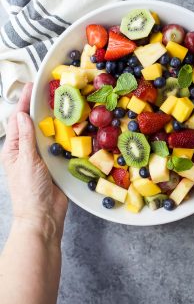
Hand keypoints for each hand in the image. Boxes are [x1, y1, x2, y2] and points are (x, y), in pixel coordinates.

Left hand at [1, 83, 67, 241]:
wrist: (43, 216)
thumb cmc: (29, 192)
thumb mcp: (26, 161)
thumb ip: (26, 138)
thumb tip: (22, 115)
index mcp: (14, 148)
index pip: (18, 119)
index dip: (24, 102)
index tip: (32, 86)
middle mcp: (26, 150)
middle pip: (31, 123)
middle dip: (37, 106)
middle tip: (48, 90)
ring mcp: (40, 156)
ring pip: (45, 132)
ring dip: (51, 118)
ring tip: (60, 103)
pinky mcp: (54, 163)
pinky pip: (57, 144)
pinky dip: (62, 133)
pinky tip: (69, 126)